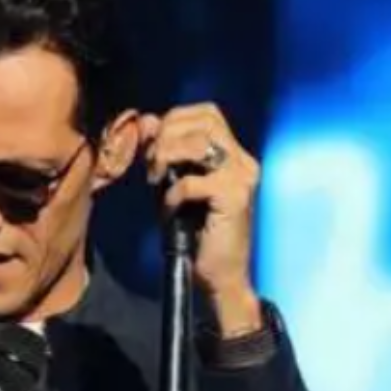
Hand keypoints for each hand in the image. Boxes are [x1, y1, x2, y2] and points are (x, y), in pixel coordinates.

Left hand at [138, 103, 264, 332]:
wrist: (220, 277)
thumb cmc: (197, 234)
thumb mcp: (173, 186)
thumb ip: (163, 153)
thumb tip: (147, 120)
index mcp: (235, 154)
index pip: (207, 112)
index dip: (174, 120)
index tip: (153, 146)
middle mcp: (244, 161)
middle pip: (203, 119)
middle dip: (167, 136)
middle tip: (152, 166)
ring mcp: (242, 177)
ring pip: (198, 142)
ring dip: (167, 158)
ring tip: (157, 182)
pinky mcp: (235, 197)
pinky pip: (192, 181)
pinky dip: (173, 194)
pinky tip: (172, 210)